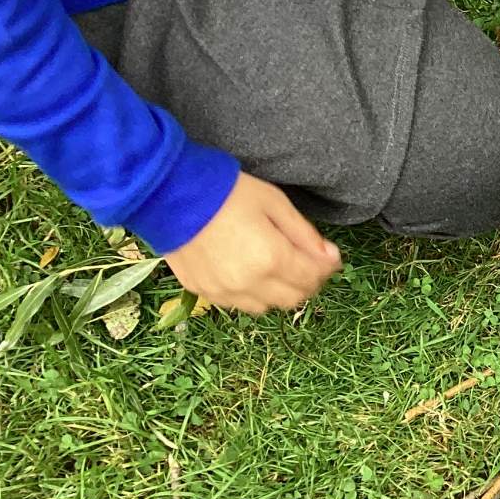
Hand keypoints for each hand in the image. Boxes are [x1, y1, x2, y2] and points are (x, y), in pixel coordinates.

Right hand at [164, 173, 341, 315]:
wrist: (169, 196)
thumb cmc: (227, 192)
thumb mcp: (274, 203)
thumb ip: (303, 233)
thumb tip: (329, 256)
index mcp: (270, 259)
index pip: (312, 278)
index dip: (327, 267)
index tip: (330, 255)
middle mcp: (249, 283)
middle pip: (294, 298)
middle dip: (308, 282)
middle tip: (308, 262)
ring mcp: (224, 292)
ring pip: (267, 306)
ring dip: (280, 291)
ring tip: (279, 266)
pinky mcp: (203, 292)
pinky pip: (239, 304)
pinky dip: (254, 294)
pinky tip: (252, 272)